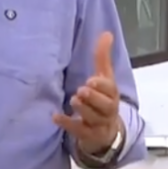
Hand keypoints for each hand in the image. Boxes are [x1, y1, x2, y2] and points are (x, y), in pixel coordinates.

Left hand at [53, 31, 121, 154]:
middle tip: (81, 90)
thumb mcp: (104, 78)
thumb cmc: (103, 99)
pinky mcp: (88, 136)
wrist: (106, 132)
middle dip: (93, 98)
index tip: (92, 80)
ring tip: (73, 100)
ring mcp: (99, 124)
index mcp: (112, 94)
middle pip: (105, 105)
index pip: (110, 90)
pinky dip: (67, 123)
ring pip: (93, 119)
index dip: (102, 86)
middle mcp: (108, 110)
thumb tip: (107, 33)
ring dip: (83, 109)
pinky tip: (55, 116)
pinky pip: (78, 131)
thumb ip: (102, 57)